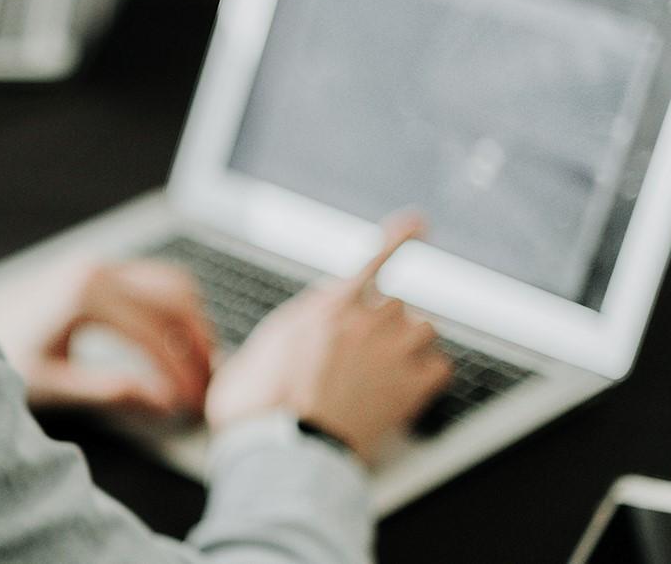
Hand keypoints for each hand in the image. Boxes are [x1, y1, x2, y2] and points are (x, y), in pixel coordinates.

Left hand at [23, 261, 215, 416]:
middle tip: (205, 387)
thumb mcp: (50, 382)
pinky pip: (156, 280)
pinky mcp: (100, 268)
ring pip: (173, 283)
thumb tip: (161, 401)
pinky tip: (177, 344)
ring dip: (193, 323)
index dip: (177, 374)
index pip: (152, 335)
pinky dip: (176, 310)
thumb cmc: (1, 353)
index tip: (188, 405)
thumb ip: (107, 390)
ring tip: (198, 367)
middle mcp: (98, 269)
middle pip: (175, 299)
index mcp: (85, 294)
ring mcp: (101, 263)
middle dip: (197, 345)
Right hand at [203, 214, 452, 464]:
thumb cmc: (255, 408)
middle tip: (364, 354)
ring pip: (425, 329)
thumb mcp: (243, 363)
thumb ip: (256, 349)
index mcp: (324, 306)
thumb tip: (231, 360)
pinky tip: (410, 388)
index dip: (400, 237)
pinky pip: (440, 367)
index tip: (418, 222)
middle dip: (383, 324)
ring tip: (389, 369)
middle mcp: (363, 320)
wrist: (281, 448)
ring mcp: (391, 351)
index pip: (374, 259)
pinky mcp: (410, 386)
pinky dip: (428, 376)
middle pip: (395, 303)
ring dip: (411, 344)